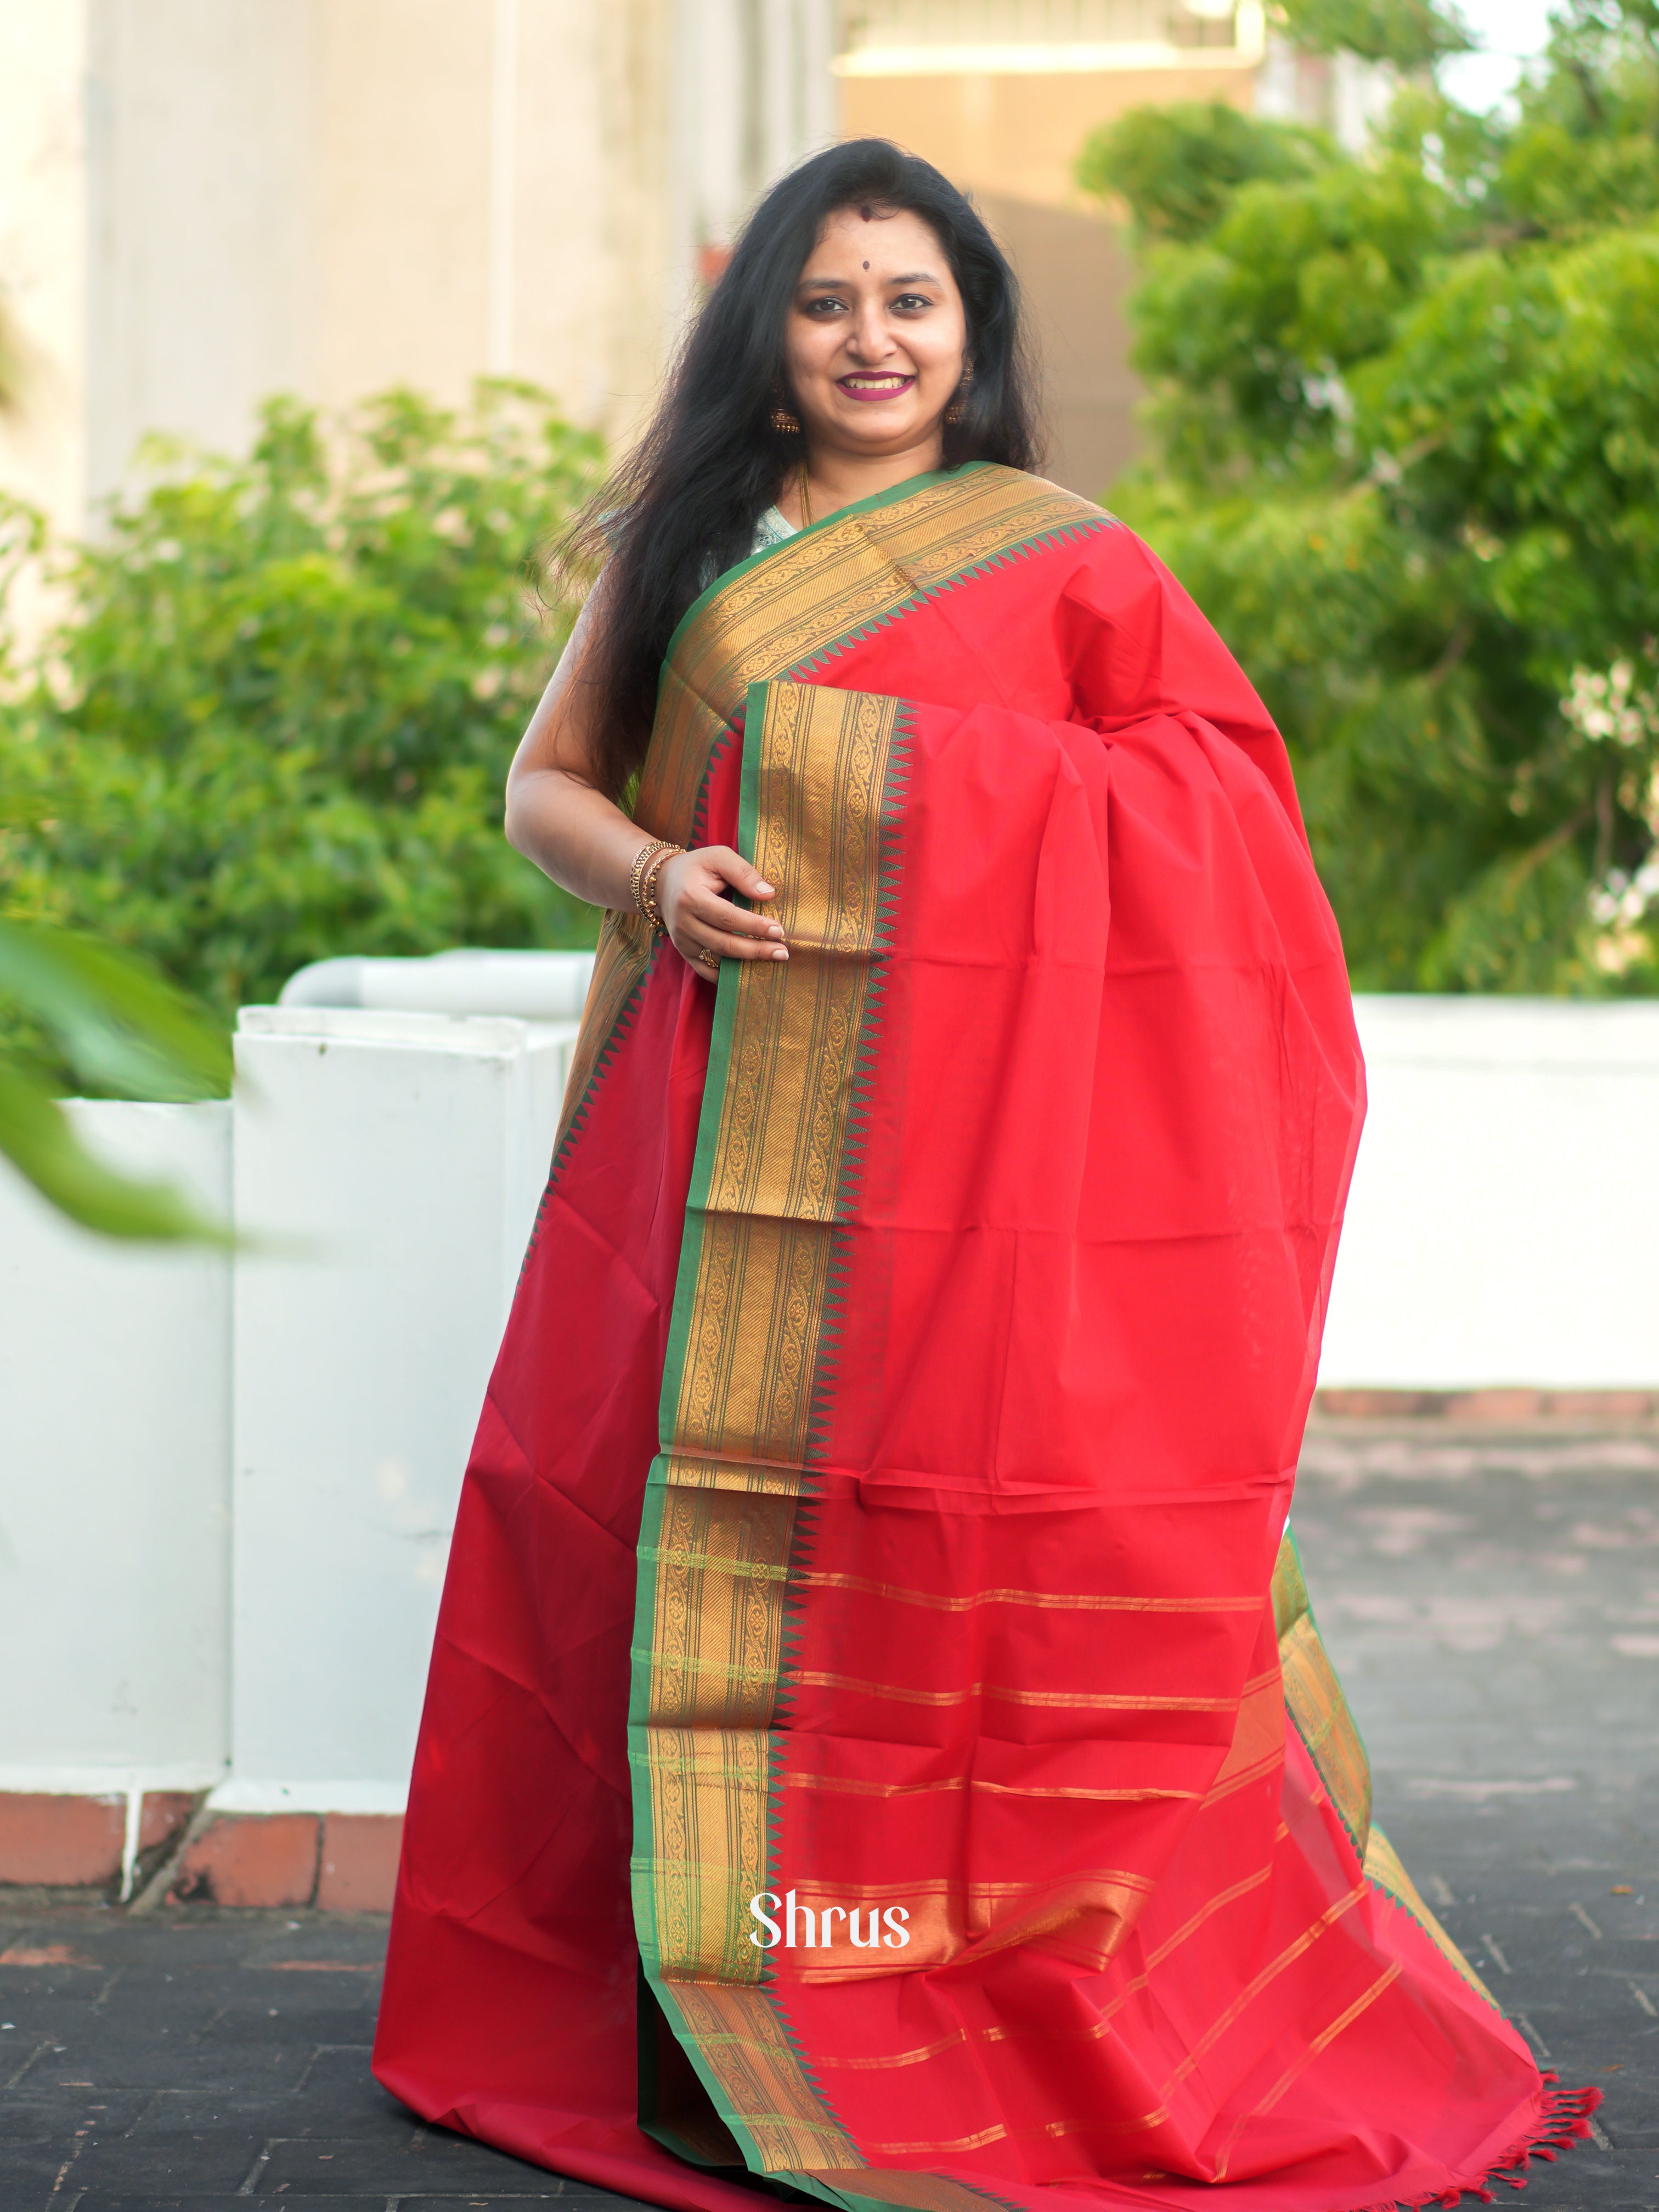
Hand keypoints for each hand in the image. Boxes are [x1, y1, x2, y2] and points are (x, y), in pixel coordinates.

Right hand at [657, 847, 787, 973]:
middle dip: (756, 950)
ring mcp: (682, 941)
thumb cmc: (696, 867)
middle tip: (783, 952)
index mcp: (691, 897)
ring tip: (773, 961)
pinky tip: (748, 973)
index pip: (727, 917)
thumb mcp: (718, 857)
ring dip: (746, 964)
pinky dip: (727, 976)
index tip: (779, 930)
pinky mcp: (684, 951)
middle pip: (724, 943)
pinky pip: (705, 970)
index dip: (754, 926)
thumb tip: (768, 894)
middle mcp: (683, 923)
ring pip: (717, 960)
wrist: (663, 882)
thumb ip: (743, 873)